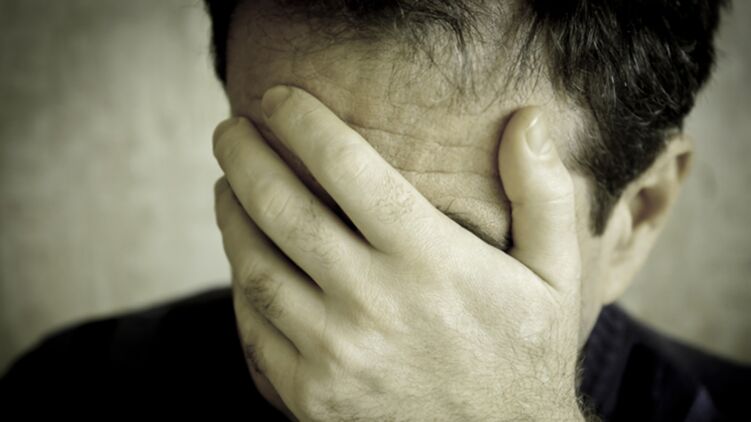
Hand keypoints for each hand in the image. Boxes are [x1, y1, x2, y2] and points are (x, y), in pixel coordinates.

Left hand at [213, 86, 583, 420]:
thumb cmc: (525, 355)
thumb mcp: (557, 274)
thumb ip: (544, 193)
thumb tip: (528, 118)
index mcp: (429, 259)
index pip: (344, 166)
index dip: (300, 120)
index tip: (277, 98)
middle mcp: (374, 301)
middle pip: (282, 208)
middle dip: (244, 157)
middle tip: (230, 132)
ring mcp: (337, 353)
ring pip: (256, 266)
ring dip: (230, 216)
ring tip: (225, 186)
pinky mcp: (313, 397)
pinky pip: (255, 327)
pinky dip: (241, 285)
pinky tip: (243, 260)